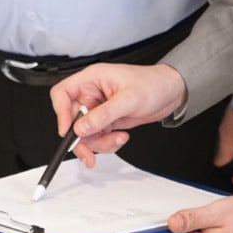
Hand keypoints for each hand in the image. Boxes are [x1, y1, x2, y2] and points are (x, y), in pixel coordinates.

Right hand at [49, 63, 187, 166]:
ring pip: (85, 133)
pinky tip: (121, 138)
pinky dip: (107, 144)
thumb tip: (81, 128)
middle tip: (89, 152)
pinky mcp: (107, 121)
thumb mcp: (128, 99)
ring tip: (117, 140)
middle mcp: (92, 94)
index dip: (61, 112)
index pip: (63, 93)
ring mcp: (99, 109)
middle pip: (71, 119)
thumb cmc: (153, 84)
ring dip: (98, 143)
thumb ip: (103, 115)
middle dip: (81, 138)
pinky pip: (98, 138)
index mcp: (92, 79)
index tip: (68, 130)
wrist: (171, 92)